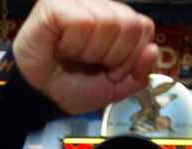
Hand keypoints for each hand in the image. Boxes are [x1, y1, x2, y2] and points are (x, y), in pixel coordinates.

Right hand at [13, 0, 157, 114]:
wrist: (38, 96)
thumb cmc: (71, 86)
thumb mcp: (113, 88)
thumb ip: (139, 75)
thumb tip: (152, 50)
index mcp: (117, 19)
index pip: (144, 27)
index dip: (128, 57)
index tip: (106, 70)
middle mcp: (101, 4)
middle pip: (130, 25)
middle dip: (111, 57)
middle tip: (88, 64)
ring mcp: (78, 1)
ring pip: (107, 23)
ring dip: (88, 52)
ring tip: (72, 56)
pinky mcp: (56, 4)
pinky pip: (83, 23)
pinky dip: (73, 45)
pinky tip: (61, 48)